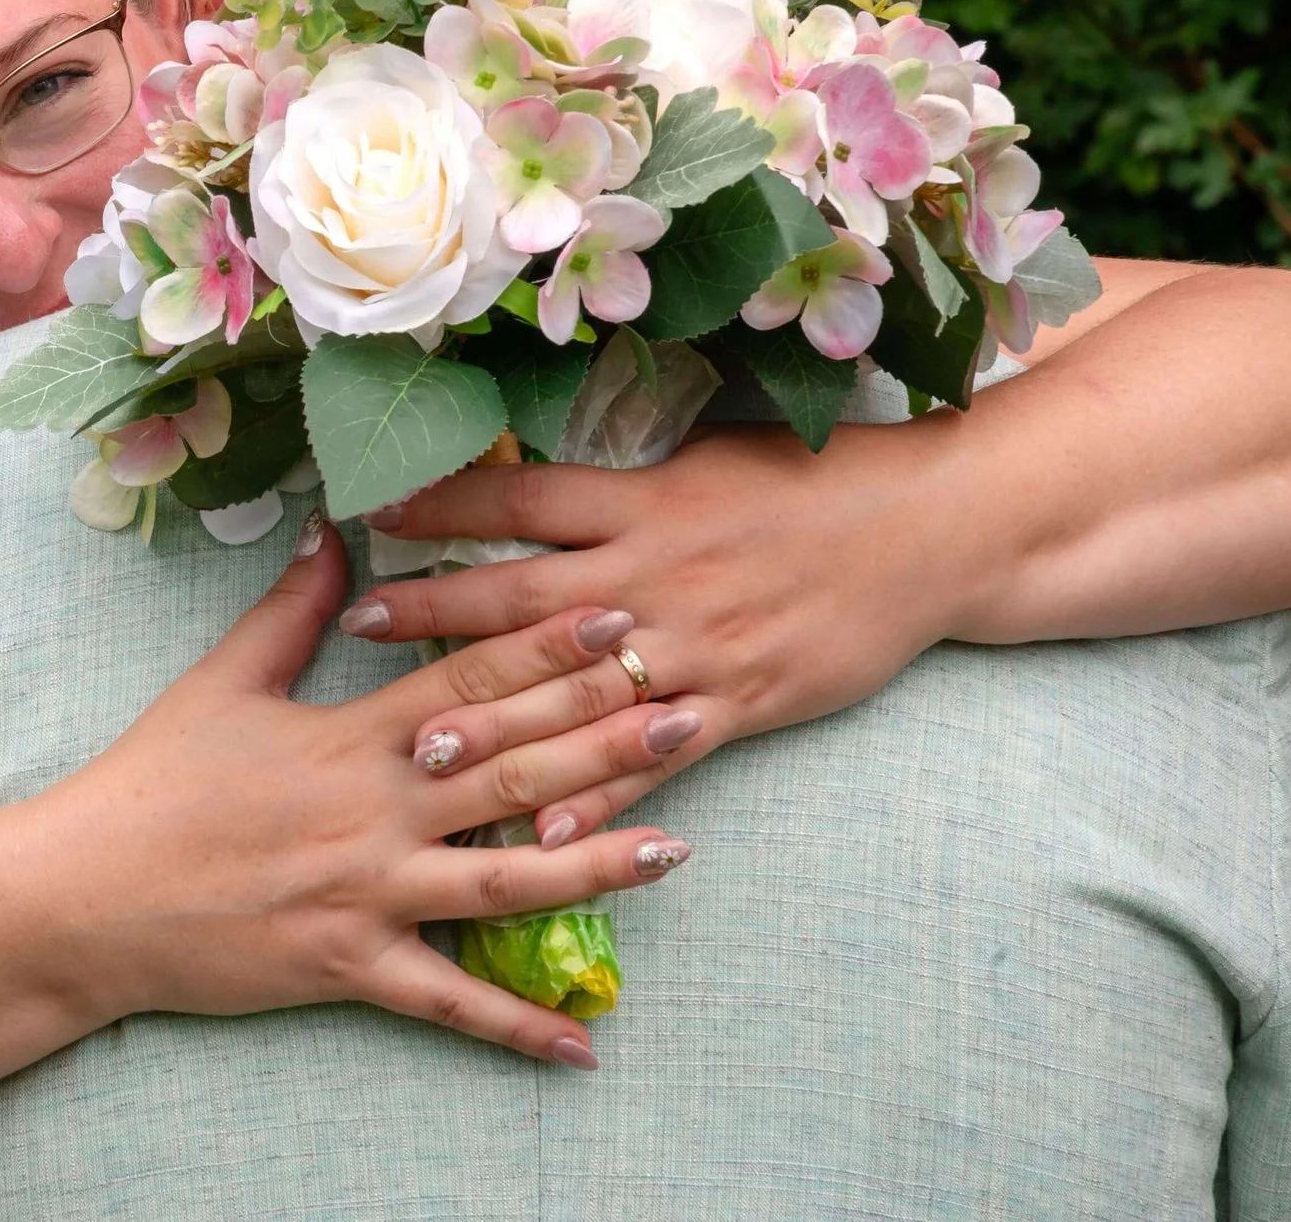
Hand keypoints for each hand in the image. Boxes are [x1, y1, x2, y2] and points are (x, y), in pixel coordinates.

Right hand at [36, 511, 692, 1068]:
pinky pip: (447, 1002)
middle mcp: (375, 808)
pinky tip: (583, 1045)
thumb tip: (330, 530)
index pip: (467, 678)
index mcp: (349, 733)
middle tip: (697, 711)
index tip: (621, 615)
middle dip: (610, 739)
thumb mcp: (218, 682)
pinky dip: (515, 1027)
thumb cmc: (150, 783)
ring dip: (599, 864)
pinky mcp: (349, 966)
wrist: (87, 895)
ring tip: (683, 850)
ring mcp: (368, 891)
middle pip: (514, 767)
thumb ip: (288, 610)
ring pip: (506, 877)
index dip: (547, 647)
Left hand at [345, 420, 974, 846]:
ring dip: (497, 723)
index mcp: (641, 501)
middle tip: (359, 629)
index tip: (369, 515)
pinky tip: (540, 831)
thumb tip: (530, 480)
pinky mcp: (738, 703)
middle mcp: (654, 574)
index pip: (519, 500)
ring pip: (578, 691)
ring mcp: (695, 645)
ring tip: (419, 749)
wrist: (931, 529)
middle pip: (525, 597)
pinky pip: (655, 760)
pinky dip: (598, 798)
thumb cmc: (813, 482)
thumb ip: (620, 484)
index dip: (442, 506)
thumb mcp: (705, 459)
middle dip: (436, 615)